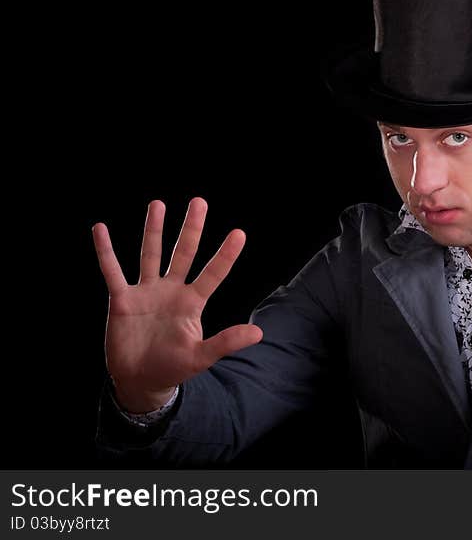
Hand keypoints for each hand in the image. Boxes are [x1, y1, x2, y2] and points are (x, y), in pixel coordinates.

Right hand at [92, 198, 262, 411]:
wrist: (141, 380)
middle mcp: (171, 290)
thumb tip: (259, 334)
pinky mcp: (122, 299)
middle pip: (184, 253)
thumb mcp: (201, 356)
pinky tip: (100, 229)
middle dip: (191, 229)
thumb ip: (226, 342)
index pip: (213, 273)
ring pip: (151, 254)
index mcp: (192, 302)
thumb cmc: (173, 367)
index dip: (225, 255)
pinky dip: (106, 251)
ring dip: (154, 230)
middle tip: (199, 202)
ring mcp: (146, 292)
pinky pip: (112, 271)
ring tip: (158, 204)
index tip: (240, 233)